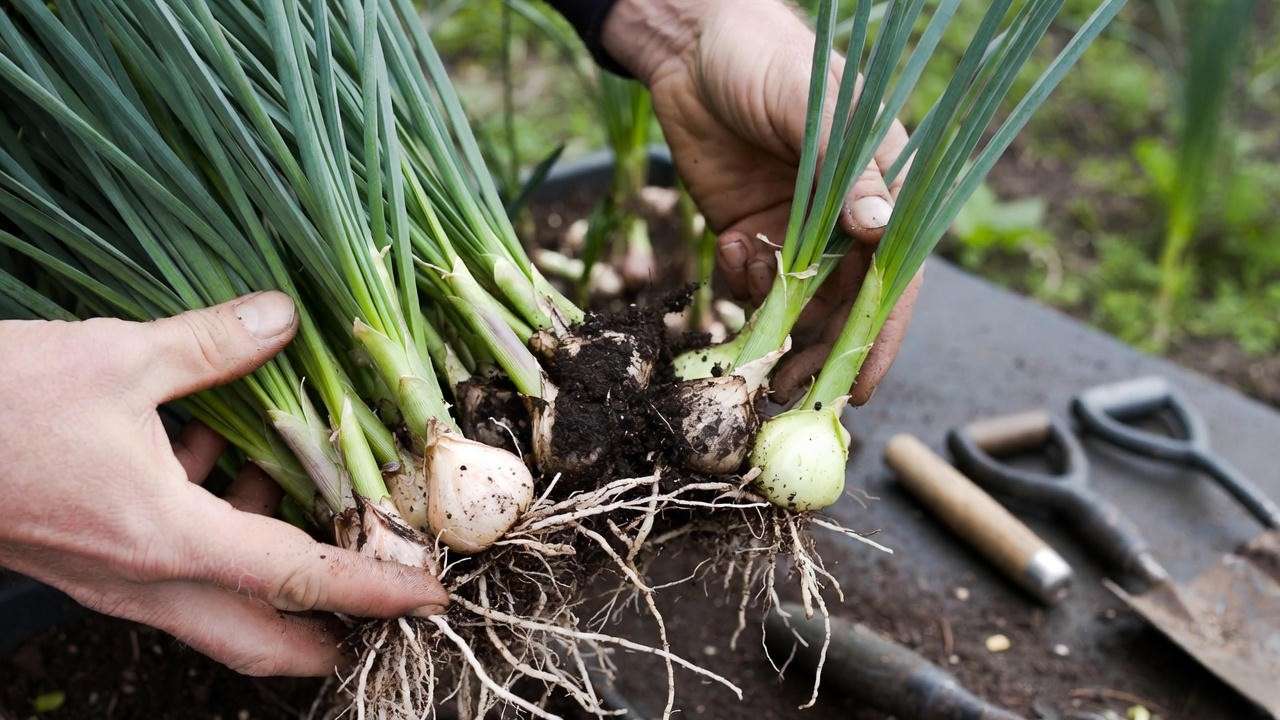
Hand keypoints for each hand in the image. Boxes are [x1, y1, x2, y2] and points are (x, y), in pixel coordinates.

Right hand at [0, 293, 446, 676]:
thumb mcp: (114, 358)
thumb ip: (212, 345)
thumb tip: (284, 317)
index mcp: (168, 539)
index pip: (301, 577)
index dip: (376, 588)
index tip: (433, 596)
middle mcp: (146, 580)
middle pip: (260, 638)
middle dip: (330, 635)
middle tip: (386, 599)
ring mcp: (113, 581)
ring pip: (219, 607)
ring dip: (272, 572)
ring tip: (309, 500)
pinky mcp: (89, 563)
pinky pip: (176, 571)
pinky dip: (216, 532)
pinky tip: (214, 455)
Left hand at [604, 0, 922, 403]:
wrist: (688, 44)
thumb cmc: (763, 57)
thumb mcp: (811, 106)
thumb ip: (845, 165)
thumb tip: (879, 227)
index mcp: (880, 182)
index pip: (893, 274)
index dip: (880, 333)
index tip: (861, 384)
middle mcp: (844, 214)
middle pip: (845, 302)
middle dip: (822, 352)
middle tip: (794, 395)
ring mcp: (796, 225)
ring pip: (798, 302)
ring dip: (780, 331)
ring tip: (758, 364)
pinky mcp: (749, 227)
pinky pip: (753, 280)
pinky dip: (742, 284)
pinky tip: (729, 254)